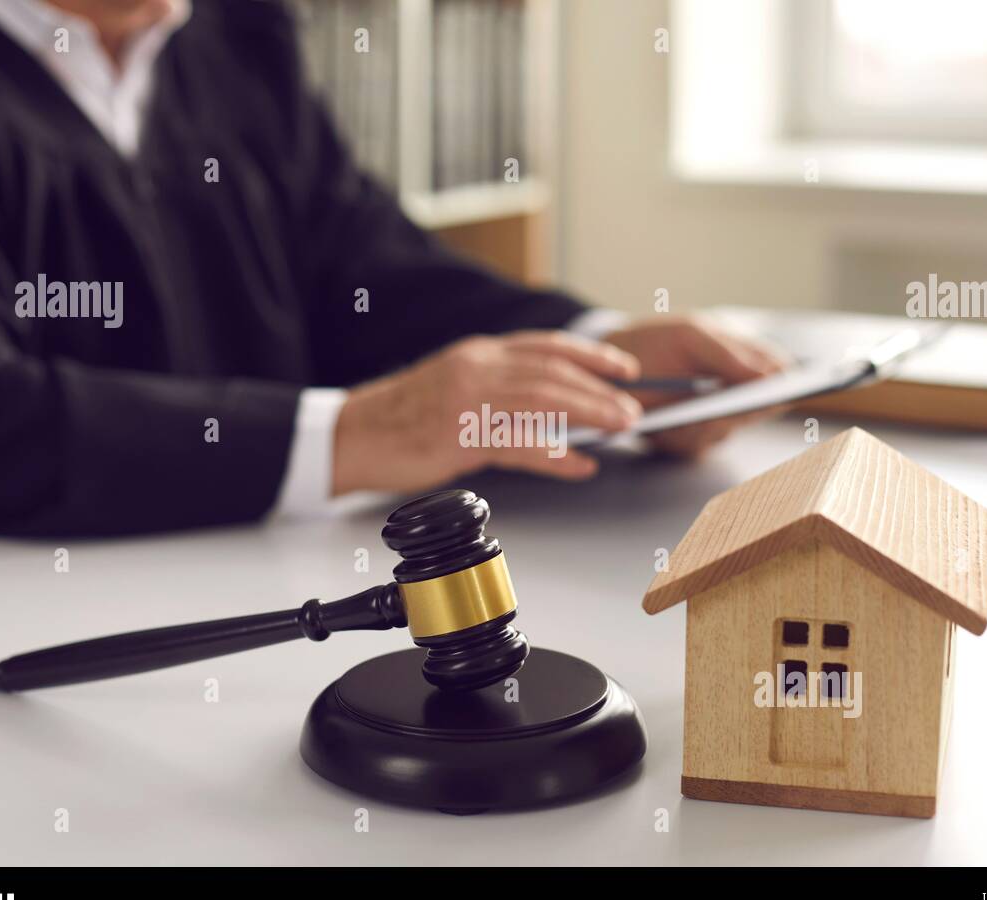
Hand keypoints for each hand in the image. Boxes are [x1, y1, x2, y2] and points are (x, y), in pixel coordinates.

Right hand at [332, 331, 642, 494]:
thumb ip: (499, 391)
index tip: (623, 367)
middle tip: (633, 406)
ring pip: (543, 400)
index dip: (590, 355)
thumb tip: (551, 410)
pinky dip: (556, 455)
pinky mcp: (459, 436)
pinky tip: (580, 465)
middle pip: (553, 372)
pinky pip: (520, 444)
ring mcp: (467, 401)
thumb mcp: (455, 388)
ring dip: (589, 413)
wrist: (353, 435)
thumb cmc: (402, 419)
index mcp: (478, 355)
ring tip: (620, 427)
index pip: (546, 346)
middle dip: (599, 389)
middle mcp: (477, 369)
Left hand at [604, 315, 788, 456]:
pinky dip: (687, 433)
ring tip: (706, 410)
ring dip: (715, 420)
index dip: (786, 381)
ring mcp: (712, 420)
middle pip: (757, 407)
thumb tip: (771, 371)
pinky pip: (697, 444)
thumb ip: (727, 352)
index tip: (788, 384)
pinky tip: (678, 422)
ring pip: (727, 428)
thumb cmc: (655, 342)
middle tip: (746, 401)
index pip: (777, 372)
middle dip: (749, 405)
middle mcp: (732, 394)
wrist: (608, 367)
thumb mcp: (690, 334)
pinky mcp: (687, 441)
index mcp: (741, 361)